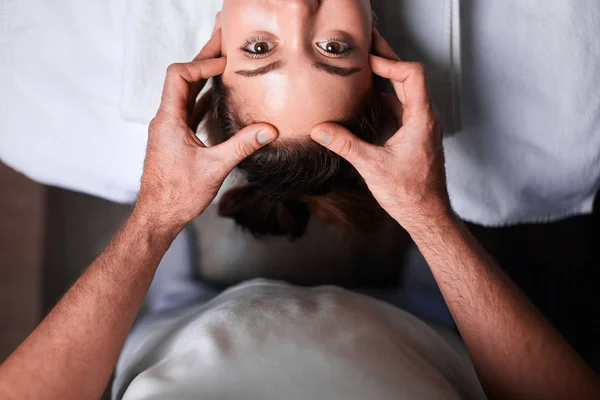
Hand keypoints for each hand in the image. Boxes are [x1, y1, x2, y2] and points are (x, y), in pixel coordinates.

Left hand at [134, 28, 277, 231]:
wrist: (158, 215)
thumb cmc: (177, 194)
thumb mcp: (214, 168)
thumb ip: (242, 146)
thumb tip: (269, 130)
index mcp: (169, 120)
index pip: (180, 76)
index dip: (202, 64)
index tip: (225, 65)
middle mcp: (166, 119)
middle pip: (183, 78)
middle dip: (204, 60)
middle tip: (223, 41)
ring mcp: (169, 128)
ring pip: (186, 93)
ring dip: (204, 77)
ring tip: (224, 62)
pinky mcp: (175, 138)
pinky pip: (189, 109)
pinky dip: (204, 98)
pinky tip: (218, 97)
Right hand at [310, 30, 449, 232]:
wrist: (428, 215)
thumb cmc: (409, 193)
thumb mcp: (372, 167)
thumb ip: (345, 145)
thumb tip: (319, 130)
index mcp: (421, 119)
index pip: (413, 75)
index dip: (390, 63)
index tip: (368, 61)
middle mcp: (425, 119)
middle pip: (409, 79)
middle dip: (386, 62)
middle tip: (365, 49)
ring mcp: (422, 127)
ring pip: (406, 94)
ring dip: (386, 80)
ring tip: (363, 70)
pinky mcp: (416, 137)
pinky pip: (403, 109)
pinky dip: (387, 99)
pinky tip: (368, 102)